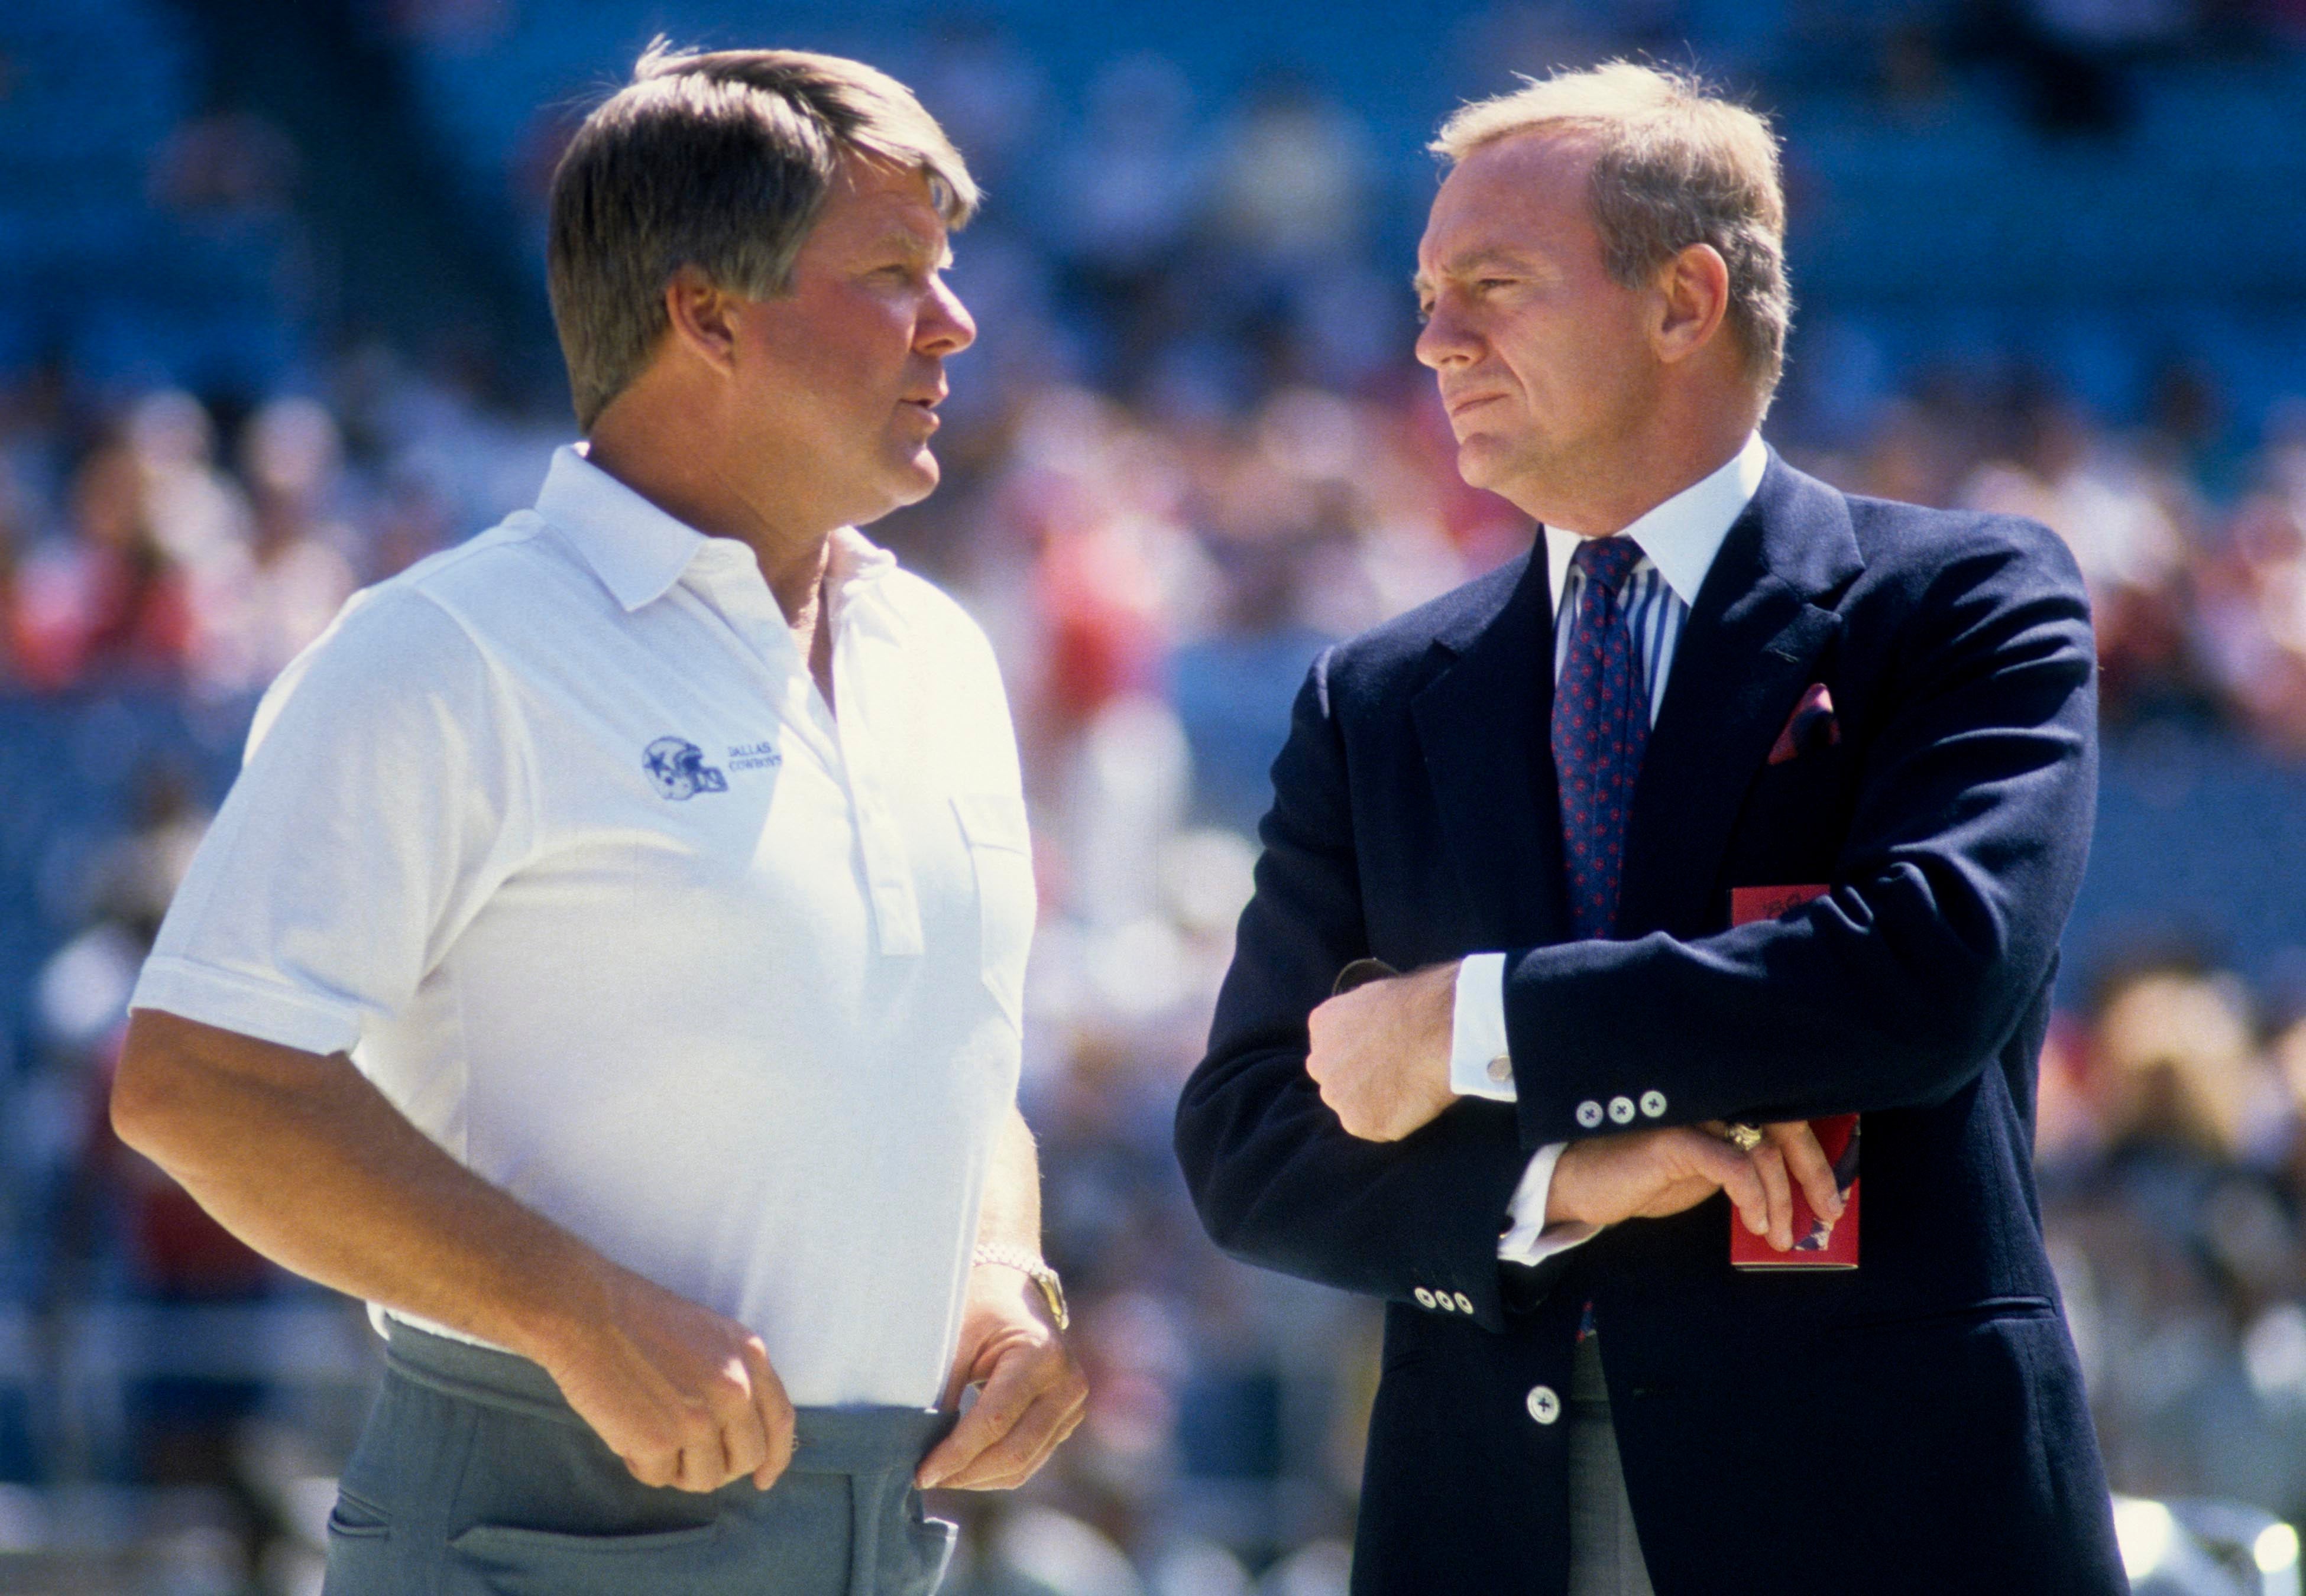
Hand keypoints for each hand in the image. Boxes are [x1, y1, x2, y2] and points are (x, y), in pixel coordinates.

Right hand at [533, 1261, 794, 1492]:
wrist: (586, 1311)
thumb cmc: (637, 1319)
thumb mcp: (709, 1335)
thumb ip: (734, 1377)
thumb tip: (740, 1433)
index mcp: (750, 1357)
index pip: (779, 1422)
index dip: (774, 1458)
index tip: (763, 1478)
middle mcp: (735, 1389)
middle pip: (747, 1458)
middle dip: (720, 1467)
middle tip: (687, 1458)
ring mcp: (700, 1418)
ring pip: (706, 1478)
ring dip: (678, 1468)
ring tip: (650, 1435)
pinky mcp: (660, 1441)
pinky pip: (660, 1477)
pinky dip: (642, 1464)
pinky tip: (626, 1432)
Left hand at [916, 1259, 1085, 1489]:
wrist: (1015, 1288)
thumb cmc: (979, 1305)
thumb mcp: (956, 1338)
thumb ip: (943, 1389)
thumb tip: (919, 1445)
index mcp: (1040, 1355)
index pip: (994, 1422)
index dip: (955, 1454)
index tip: (921, 1473)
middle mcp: (1066, 1383)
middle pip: (1014, 1451)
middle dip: (965, 1473)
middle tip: (925, 1479)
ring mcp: (1073, 1404)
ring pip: (1024, 1464)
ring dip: (979, 1478)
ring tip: (941, 1476)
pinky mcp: (1068, 1418)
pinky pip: (1031, 1458)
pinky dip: (996, 1471)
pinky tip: (965, 1468)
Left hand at [1305, 962, 1458, 1140]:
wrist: (1439, 1030)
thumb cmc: (1418, 1006)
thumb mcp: (1373, 999)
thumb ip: (1358, 1023)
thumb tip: (1368, 1034)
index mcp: (1321, 1024)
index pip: (1331, 1048)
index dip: (1358, 1055)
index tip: (1381, 1055)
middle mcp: (1319, 1063)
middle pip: (1336, 1080)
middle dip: (1359, 1081)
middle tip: (1394, 1075)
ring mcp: (1337, 1096)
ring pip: (1354, 1108)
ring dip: (1376, 1103)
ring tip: (1409, 1086)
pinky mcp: (1359, 1124)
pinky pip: (1378, 1128)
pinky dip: (1396, 1120)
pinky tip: (1415, 1101)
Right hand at [1546, 1121, 1846, 1250]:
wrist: (1581, 1185)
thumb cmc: (1640, 1180)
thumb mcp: (1702, 1176)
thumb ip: (1739, 1168)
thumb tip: (1790, 1191)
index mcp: (1723, 1109)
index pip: (1783, 1119)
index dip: (1813, 1157)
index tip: (1830, 1199)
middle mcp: (1713, 1104)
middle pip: (1783, 1127)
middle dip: (1812, 1173)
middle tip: (1826, 1214)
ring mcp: (1694, 1117)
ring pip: (1761, 1151)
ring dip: (1780, 1199)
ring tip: (1779, 1235)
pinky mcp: (1676, 1139)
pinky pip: (1732, 1164)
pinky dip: (1753, 1195)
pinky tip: (1756, 1220)